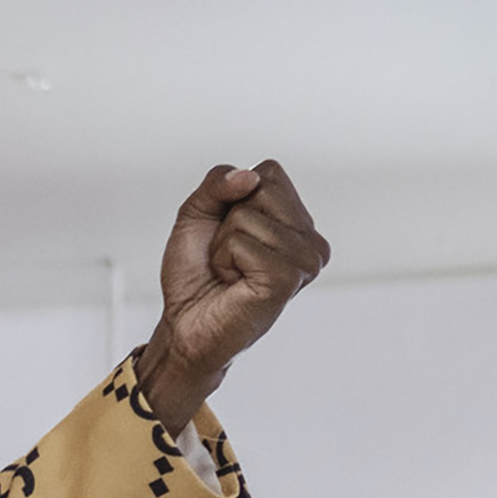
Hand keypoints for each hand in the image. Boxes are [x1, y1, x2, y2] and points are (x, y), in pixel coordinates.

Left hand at [134, 160, 327, 432]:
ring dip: (223, 245)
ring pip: (247, 216)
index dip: (234, 199)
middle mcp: (310, 240)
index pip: (269, 172)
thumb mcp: (198, 212)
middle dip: (229, 220)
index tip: (231, 235)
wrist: (185, 325)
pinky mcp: (287, 279)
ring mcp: (304, 261)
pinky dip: (223, 260)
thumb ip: (219, 181)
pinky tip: (233, 283)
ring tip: (231, 273)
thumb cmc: (196, 274)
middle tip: (230, 257)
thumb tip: (250, 177)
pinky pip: (241, 242)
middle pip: (261, 188)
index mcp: (299, 223)